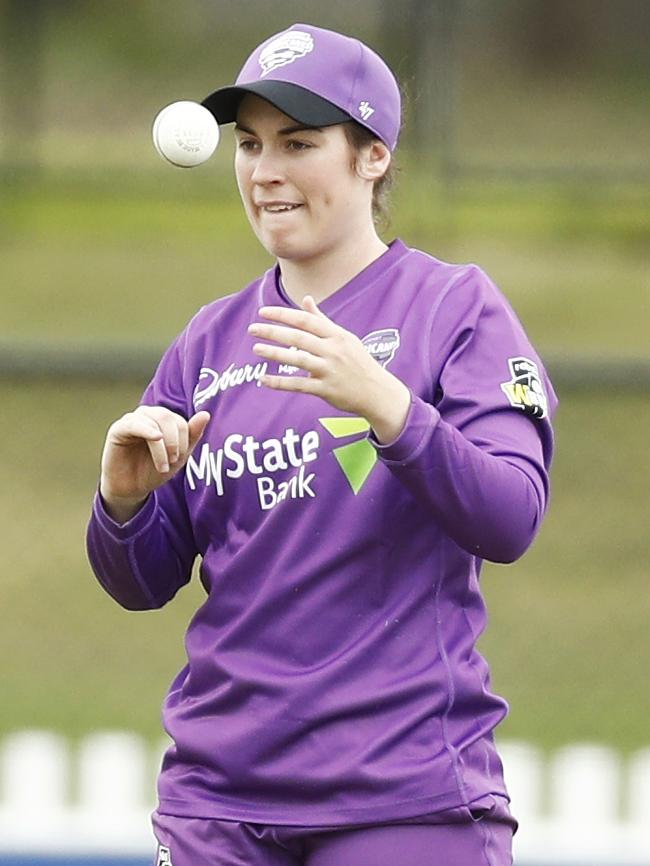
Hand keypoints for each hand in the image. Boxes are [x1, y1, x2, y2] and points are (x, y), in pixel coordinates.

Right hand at [99, 406, 209, 522]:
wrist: (131, 488)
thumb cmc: (153, 470)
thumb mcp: (179, 456)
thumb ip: (192, 435)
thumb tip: (206, 414)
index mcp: (163, 420)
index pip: (179, 421)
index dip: (184, 439)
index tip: (180, 458)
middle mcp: (148, 416)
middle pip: (168, 417)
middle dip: (175, 441)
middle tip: (173, 461)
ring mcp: (133, 420)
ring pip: (154, 422)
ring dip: (162, 446)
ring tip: (163, 465)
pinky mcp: (118, 429)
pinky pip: (134, 423)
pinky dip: (147, 430)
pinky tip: (156, 438)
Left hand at [248, 296, 409, 440]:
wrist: (378, 392)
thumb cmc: (358, 362)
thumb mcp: (344, 337)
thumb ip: (322, 320)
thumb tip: (306, 299)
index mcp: (337, 335)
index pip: (306, 320)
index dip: (283, 315)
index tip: (263, 312)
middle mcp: (333, 351)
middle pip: (299, 338)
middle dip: (274, 332)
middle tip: (253, 329)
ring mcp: (330, 370)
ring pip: (298, 359)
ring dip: (275, 354)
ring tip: (256, 349)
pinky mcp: (327, 390)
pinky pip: (299, 385)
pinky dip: (280, 382)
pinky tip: (264, 379)